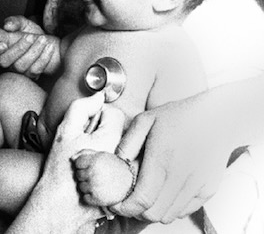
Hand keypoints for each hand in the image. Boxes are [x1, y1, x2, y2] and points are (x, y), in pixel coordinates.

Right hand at [0, 16, 59, 78]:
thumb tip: (7, 25)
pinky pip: (35, 69)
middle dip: (18, 48)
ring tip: (43, 39)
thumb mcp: (23, 24)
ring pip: (20, 66)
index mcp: (0, 48)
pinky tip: (50, 46)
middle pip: (4, 61)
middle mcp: (6, 61)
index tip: (4, 44)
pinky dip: (44, 57)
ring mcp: (18, 70)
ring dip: (33, 51)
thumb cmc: (32, 32)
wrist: (49, 42)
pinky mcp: (31, 75)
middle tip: (30, 36)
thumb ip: (15, 22)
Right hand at [12, 94, 123, 232]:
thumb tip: (98, 96)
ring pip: (121, 148)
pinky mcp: (125, 187)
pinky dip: (111, 165)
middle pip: (119, 131)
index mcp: (111, 141)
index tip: (86, 127)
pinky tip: (97, 172)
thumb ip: (81, 108)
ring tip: (91, 158)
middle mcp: (123, 157)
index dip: (98, 116)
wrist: (60, 206)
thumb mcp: (65, 132)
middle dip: (103, 132)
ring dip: (107, 148)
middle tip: (86, 143)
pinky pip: (122, 166)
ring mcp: (126, 173)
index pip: (114, 114)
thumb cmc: (60, 170)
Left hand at [73, 151, 135, 205]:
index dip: (83, 164)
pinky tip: (98, 192)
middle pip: (78, 174)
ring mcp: (95, 186)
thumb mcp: (102, 155)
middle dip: (85, 175)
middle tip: (96, 175)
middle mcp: (93, 173)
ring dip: (87, 186)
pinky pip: (85, 198)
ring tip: (98, 183)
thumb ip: (85, 153)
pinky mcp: (98, 199)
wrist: (132, 184)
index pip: (77, 162)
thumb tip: (71, 158)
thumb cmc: (115, 168)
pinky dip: (90, 197)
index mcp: (94, 161)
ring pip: (80, 187)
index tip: (91, 166)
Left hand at [111, 93, 230, 222]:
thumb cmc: (177, 116)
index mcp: (162, 159)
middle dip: (136, 212)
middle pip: (154, 214)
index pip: (142, 199)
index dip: (125, 208)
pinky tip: (164, 193)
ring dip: (154, 211)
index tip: (115, 204)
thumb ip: (127, 143)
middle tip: (128, 200)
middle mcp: (181, 176)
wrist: (217, 117)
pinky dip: (171, 208)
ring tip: (146, 196)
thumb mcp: (145, 120)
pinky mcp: (209, 189)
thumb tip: (116, 164)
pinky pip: (185, 210)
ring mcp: (198, 185)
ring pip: (169, 215)